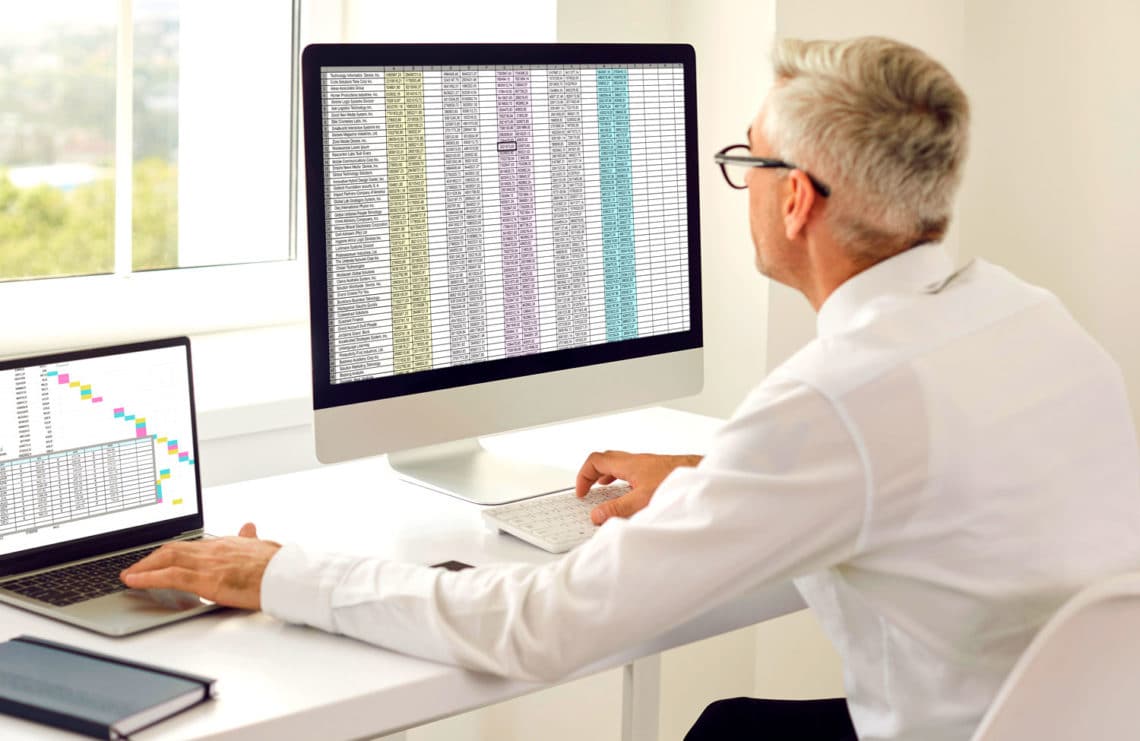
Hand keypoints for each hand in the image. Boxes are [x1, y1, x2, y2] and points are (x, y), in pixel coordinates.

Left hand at [120, 523, 280, 610]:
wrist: (287, 575)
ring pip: (167, 558)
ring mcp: (209, 563)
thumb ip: (250, 539)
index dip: (172, 550)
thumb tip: (248, 527)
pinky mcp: (207, 579)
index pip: (192, 544)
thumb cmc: (280, 565)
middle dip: (152, 557)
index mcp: (227, 543)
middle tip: (137, 566)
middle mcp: (214, 549)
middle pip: (174, 548)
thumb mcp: (264, 546)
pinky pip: (170, 576)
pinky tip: (133, 582)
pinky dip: (148, 578)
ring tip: (130, 575)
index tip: (160, 556)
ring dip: (144, 566)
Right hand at [575, 451, 701, 524]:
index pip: (595, 461)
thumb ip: (618, 509)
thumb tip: (598, 515)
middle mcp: (636, 461)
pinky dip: (623, 481)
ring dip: (607, 477)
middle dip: (592, 475)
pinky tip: (629, 494)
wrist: (703, 473)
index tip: (581, 492)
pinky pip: (632, 471)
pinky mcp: (657, 471)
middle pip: (605, 460)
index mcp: (628, 463)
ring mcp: (647, 464)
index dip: (583, 476)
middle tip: (587, 490)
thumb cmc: (677, 480)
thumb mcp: (642, 500)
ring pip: (619, 465)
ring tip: (603, 492)